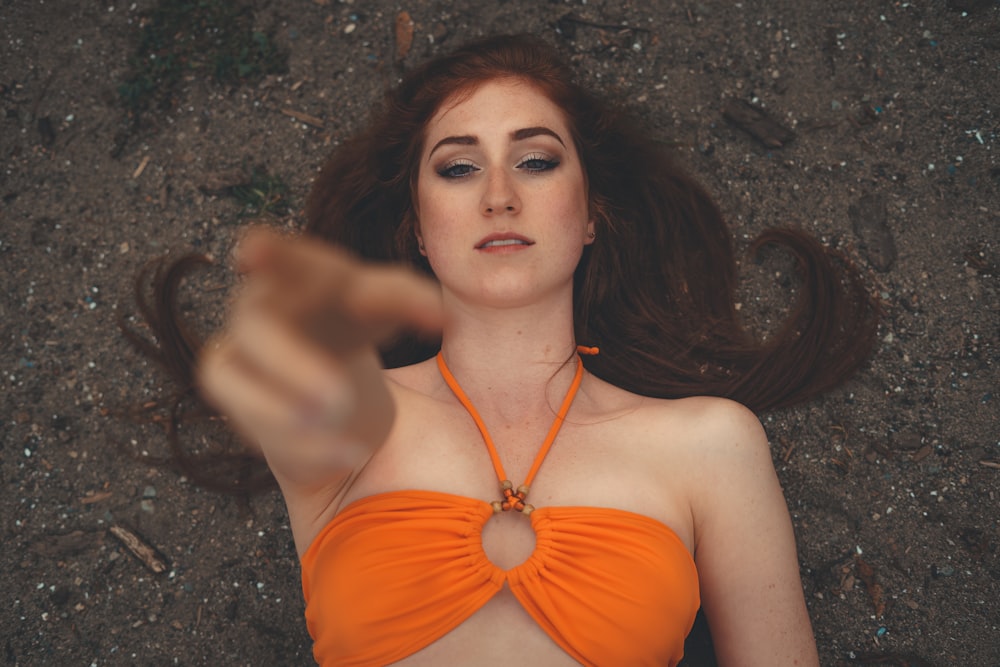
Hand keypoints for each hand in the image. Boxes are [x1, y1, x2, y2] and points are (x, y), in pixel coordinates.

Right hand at [197, 228, 441, 476]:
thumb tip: (441, 317)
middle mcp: (260, 310)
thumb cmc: (358, 323)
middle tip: (338, 400)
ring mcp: (241, 356)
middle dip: (290, 362)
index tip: (254, 253)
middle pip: (253, 325)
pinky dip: (302, 445)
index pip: (281, 256)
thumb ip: (412, 301)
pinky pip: (249, 425)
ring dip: (279, 410)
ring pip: (226, 376)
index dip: (266, 250)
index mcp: (300, 274)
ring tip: (338, 424)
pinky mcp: (241, 405)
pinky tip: (351, 453)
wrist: (338, 383)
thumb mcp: (389, 306)